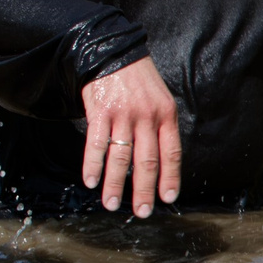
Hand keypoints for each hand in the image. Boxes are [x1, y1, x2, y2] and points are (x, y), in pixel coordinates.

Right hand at [80, 56, 182, 215]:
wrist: (113, 51)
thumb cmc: (138, 81)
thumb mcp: (160, 99)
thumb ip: (160, 127)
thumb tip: (160, 162)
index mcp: (166, 115)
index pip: (171, 153)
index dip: (170, 177)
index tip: (167, 198)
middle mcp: (147, 117)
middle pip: (147, 160)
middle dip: (144, 189)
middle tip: (142, 211)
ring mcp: (123, 114)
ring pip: (120, 156)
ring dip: (115, 184)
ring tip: (112, 204)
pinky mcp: (100, 111)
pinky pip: (96, 143)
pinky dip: (93, 164)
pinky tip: (90, 181)